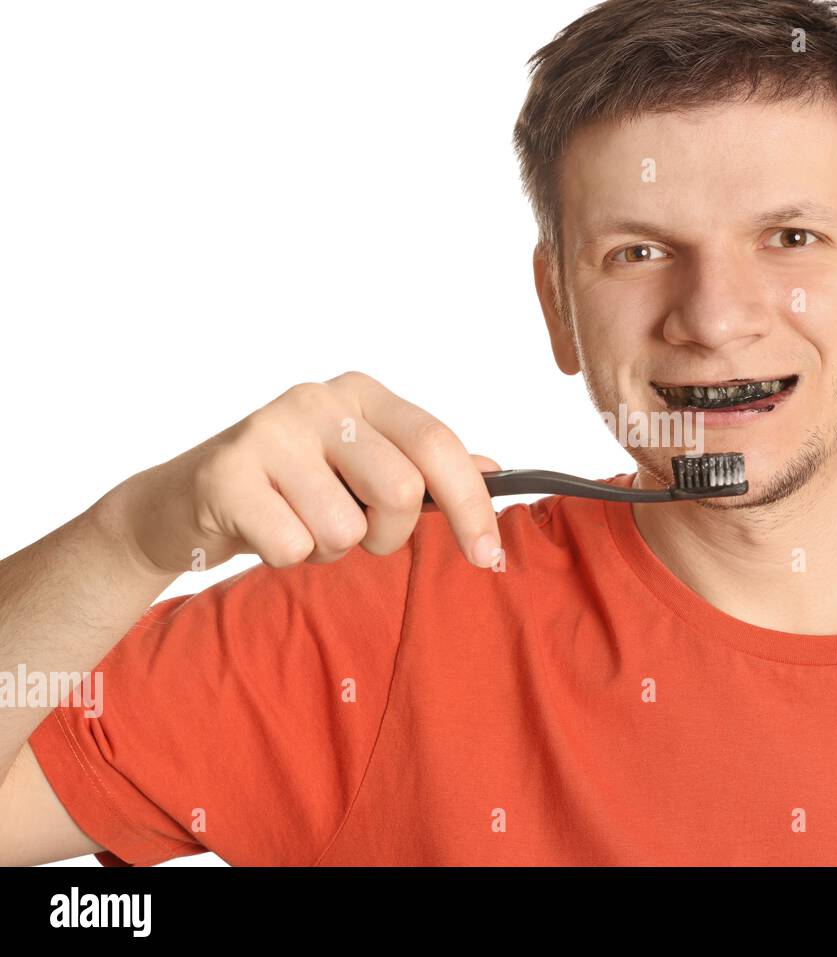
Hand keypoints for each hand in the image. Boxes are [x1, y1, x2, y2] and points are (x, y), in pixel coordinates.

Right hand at [113, 371, 501, 574]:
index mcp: (363, 394)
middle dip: (386, 536)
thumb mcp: (361, 468)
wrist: (184, 502)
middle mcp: (320, 400)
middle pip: (401, 493)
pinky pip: (295, 547)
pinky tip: (263, 529)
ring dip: (329, 549)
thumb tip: (494, 470)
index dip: (473, 506)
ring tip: (298, 523)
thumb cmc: (289, 488)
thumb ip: (423, 467)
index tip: (490, 557)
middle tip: (353, 530)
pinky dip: (287, 557)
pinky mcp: (227, 472)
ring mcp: (270, 430)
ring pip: (346, 529)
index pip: (438, 445)